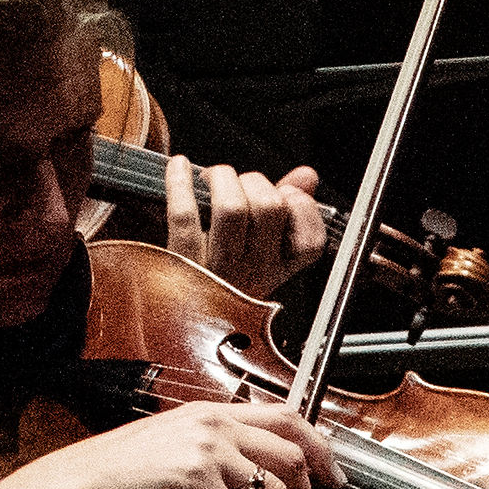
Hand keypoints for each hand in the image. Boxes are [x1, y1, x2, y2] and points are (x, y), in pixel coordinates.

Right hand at [32, 402, 342, 488]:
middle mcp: (216, 426)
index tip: (333, 476)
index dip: (320, 448)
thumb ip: (218, 454)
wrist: (77, 485)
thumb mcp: (175, 446)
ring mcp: (207, 454)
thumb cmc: (119, 472)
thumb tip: (256, 486)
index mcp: (214, 413)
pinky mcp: (195, 485)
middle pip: (292, 457)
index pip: (288, 418)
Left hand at [163, 156, 330, 296]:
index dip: (302, 206)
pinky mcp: (182, 261)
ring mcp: (218, 268)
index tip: (287, 193)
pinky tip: (179, 166)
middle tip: (239, 181)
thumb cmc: (223, 283)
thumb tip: (307, 176)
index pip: (310, 240)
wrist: (178, 322)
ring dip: (224, 179)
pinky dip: (180, 183)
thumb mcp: (264, 253)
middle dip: (256, 180)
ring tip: (214, 177)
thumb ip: (291, 212)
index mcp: (279, 271)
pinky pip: (184, 216)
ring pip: (232, 209)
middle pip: (269, 209)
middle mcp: (253, 272)